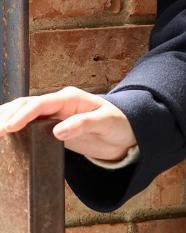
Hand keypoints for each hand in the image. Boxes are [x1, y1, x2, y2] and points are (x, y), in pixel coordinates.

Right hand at [0, 86, 136, 162]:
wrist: (126, 132)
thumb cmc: (119, 124)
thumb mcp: (107, 123)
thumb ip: (84, 124)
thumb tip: (57, 131)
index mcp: (70, 98)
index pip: (41, 104)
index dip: (23, 114)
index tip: (9, 127)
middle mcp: (58, 103)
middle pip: (25, 105)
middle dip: (6, 116)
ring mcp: (53, 113)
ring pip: (22, 112)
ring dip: (4, 118)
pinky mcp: (51, 125)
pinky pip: (27, 124)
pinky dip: (12, 126)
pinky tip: (1, 134)